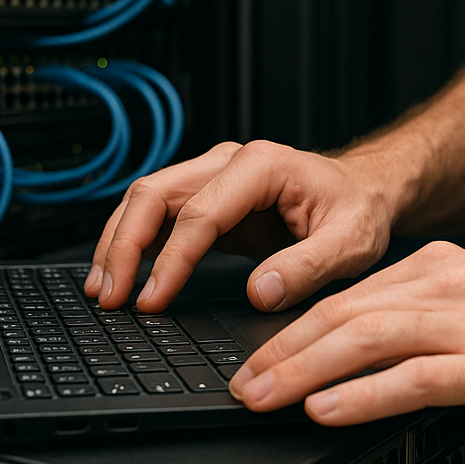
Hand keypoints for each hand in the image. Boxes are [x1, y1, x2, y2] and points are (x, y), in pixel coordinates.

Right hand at [84, 140, 397, 312]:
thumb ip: (309, 266)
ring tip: (101, 288)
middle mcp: (228, 163)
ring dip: (117, 242)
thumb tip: (260, 292)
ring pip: (145, 199)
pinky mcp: (206, 198)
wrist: (363, 191)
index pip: (199, 213)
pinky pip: (157, 215)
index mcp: (262, 166)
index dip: (171, 260)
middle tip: (109, 295)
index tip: (153, 299)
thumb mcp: (352, 241)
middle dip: (123, 246)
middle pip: (154, 194)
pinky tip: (120, 272)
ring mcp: (212, 177)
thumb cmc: (357, 209)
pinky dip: (133, 242)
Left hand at [229, 240, 464, 428]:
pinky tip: (327, 409)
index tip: (255, 358)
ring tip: (266, 396)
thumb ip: (411, 314)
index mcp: (431, 268)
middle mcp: (442, 287)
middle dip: (283, 351)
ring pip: (366, 339)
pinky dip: (363, 394)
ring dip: (306, 370)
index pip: (343, 298)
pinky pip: (414, 377)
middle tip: (243, 383)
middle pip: (342, 314)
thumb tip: (346, 347)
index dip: (290, 330)